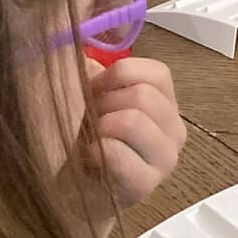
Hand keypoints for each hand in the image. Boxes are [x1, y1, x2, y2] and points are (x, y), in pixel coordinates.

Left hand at [84, 57, 186, 220]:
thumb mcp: (84, 92)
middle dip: (104, 104)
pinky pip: (118, 154)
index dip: (117, 76)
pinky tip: (88, 163)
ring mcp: (165, 159)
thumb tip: (94, 46)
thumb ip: (93, 67)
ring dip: (100, 128)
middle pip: (144, 96)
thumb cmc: (77, 137)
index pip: (157, 73)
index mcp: (164, 103)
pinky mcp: (146, 185)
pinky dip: (94, 153)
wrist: (64, 191)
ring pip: (133, 121)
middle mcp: (174, 129)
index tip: (93, 91)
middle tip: (90, 123)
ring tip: (90, 142)